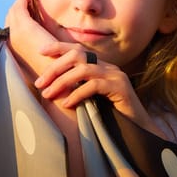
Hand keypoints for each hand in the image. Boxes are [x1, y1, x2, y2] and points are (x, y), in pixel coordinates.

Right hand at [5, 0, 56, 76]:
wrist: (57, 75)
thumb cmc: (55, 68)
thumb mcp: (45, 56)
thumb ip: (42, 46)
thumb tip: (44, 40)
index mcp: (15, 50)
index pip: (11, 27)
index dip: (16, 15)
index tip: (24, 7)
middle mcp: (12, 42)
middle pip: (11, 18)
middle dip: (17, 5)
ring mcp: (16, 35)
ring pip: (14, 11)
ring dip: (20, 0)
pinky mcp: (24, 28)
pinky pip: (20, 7)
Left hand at [35, 41, 167, 138]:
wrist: (137, 130)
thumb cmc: (110, 115)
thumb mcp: (90, 97)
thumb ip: (76, 86)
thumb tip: (48, 83)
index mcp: (100, 65)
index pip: (78, 48)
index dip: (58, 47)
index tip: (40, 51)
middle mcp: (108, 66)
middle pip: (77, 55)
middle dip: (55, 67)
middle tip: (39, 83)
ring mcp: (116, 75)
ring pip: (83, 69)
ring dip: (62, 81)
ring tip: (48, 94)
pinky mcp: (120, 88)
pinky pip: (94, 86)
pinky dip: (77, 94)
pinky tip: (66, 104)